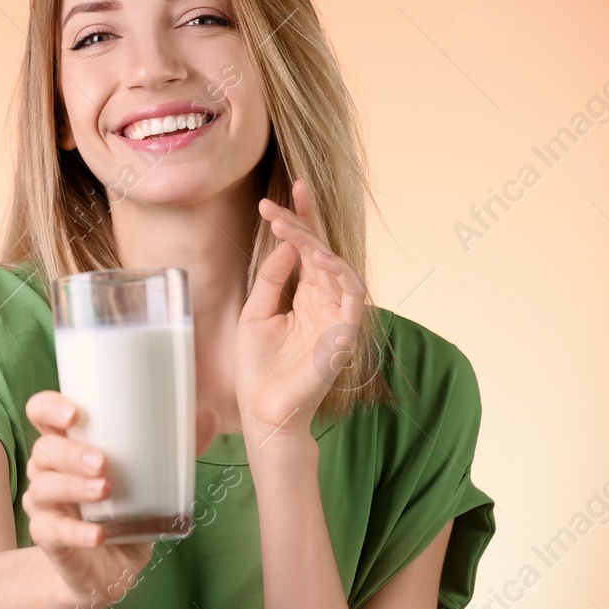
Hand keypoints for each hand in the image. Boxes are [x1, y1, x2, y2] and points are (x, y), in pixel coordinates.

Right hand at [22, 391, 216, 608]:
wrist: (107, 570)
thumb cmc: (123, 511)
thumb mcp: (150, 481)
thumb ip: (175, 450)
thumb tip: (208, 417)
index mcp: (67, 445)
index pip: (40, 413)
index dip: (49, 408)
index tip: (74, 414)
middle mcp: (47, 471)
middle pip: (43, 451)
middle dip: (71, 453)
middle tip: (104, 462)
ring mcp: (44, 506)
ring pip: (43, 488)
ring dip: (74, 487)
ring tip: (105, 490)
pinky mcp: (49, 539)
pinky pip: (53, 531)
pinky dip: (76, 532)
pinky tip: (98, 535)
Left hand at [235, 178, 367, 441]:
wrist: (263, 412)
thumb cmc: (258, 368)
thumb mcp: (256, 313)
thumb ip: (271, 279)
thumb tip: (284, 243)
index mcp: (303, 295)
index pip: (305, 250)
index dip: (298, 221)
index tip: (275, 198)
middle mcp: (323, 300)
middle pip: (322, 250)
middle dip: (305, 221)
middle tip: (286, 197)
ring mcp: (336, 316)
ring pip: (336, 267)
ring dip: (316, 243)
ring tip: (291, 226)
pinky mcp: (344, 333)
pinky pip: (351, 295)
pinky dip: (338, 273)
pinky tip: (318, 257)